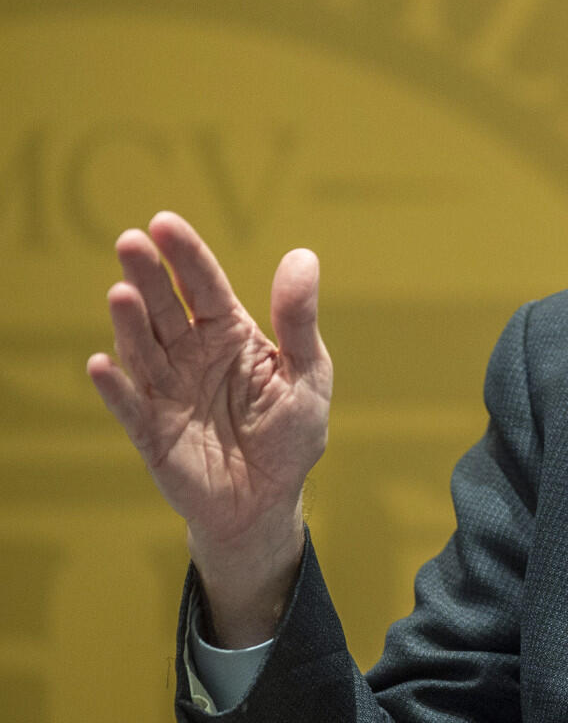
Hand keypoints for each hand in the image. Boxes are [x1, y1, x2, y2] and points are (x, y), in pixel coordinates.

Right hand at [86, 211, 330, 643]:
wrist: (267, 500)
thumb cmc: (290, 433)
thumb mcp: (309, 373)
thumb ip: (300, 320)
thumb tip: (302, 256)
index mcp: (230, 334)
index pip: (205, 285)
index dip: (185, 254)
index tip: (164, 222)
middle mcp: (191, 354)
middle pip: (166, 307)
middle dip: (149, 274)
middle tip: (131, 241)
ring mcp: (167, 390)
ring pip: (143, 349)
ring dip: (131, 322)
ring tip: (123, 292)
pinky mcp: (151, 431)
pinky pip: (130, 406)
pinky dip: (116, 386)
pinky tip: (103, 363)